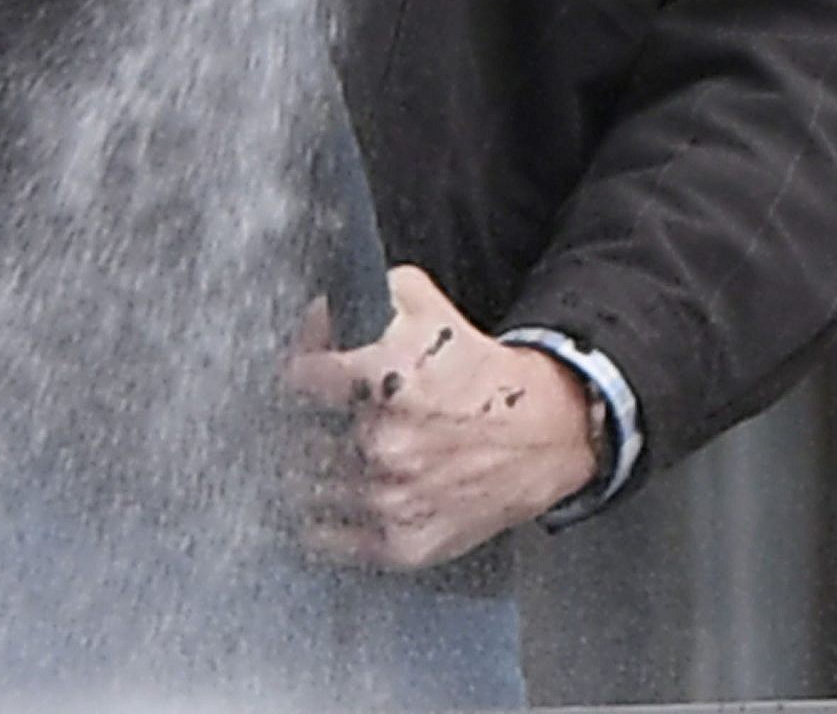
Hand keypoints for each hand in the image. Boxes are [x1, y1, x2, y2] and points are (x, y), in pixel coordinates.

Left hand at [287, 266, 596, 571]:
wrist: (541, 433)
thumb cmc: (478, 372)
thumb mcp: (427, 307)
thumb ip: (368, 292)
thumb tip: (321, 310)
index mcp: (383, 381)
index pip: (298, 378)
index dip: (298, 365)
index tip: (306, 372)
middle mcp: (382, 443)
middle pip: (295, 435)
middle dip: (300, 421)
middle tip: (310, 416)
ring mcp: (390, 498)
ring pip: (304, 488)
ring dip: (305, 469)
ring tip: (314, 455)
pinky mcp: (402, 543)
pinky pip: (327, 539)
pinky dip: (318, 520)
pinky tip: (325, 499)